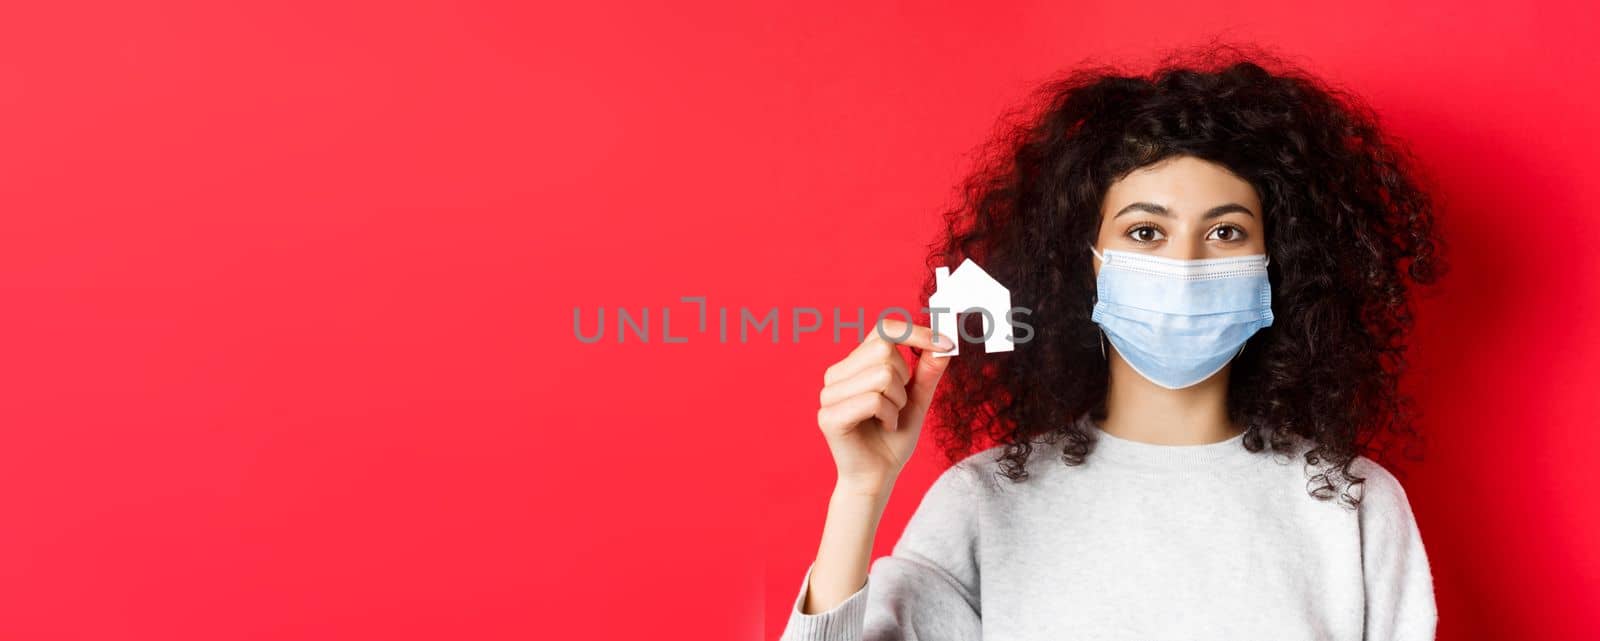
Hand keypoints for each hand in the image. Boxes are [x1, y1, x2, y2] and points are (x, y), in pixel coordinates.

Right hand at [816, 319, 953, 493]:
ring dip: (898, 401)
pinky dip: (889, 416)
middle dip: (904, 379)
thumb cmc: (893, 438)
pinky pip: (874, 400)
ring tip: (889, 418)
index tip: (946, 344)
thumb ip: (927, 371)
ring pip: (882, 375)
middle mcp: (836, 374)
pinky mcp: (829, 416)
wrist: (878, 477)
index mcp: (853, 364)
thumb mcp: (917, 400)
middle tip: (898, 404)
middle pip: (884, 350)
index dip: (916, 332)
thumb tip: (943, 342)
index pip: (883, 329)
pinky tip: (883, 428)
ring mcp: (828, 394)